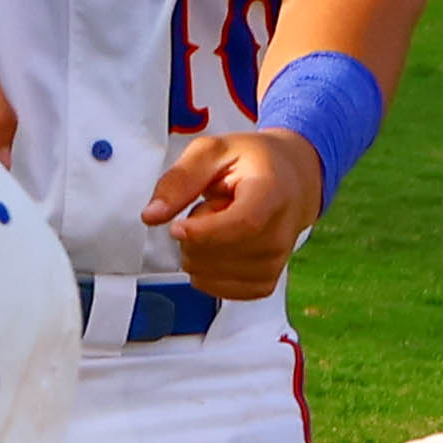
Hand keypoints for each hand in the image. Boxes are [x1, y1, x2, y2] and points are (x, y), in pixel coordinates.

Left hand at [147, 126, 326, 299]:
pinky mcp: (265, 283)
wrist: (291, 182)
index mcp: (272, 194)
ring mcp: (275, 263)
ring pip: (209, 275)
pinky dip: (206, 270)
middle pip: (218, 254)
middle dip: (192, 235)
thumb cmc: (252, 164)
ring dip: (199, 252)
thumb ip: (179, 180)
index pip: (243, 225)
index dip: (204, 233)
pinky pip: (216, 289)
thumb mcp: (212, 152)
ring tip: (220, 223)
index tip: (177, 227)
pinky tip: (221, 246)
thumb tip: (151, 215)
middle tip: (210, 207)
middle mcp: (280, 233)